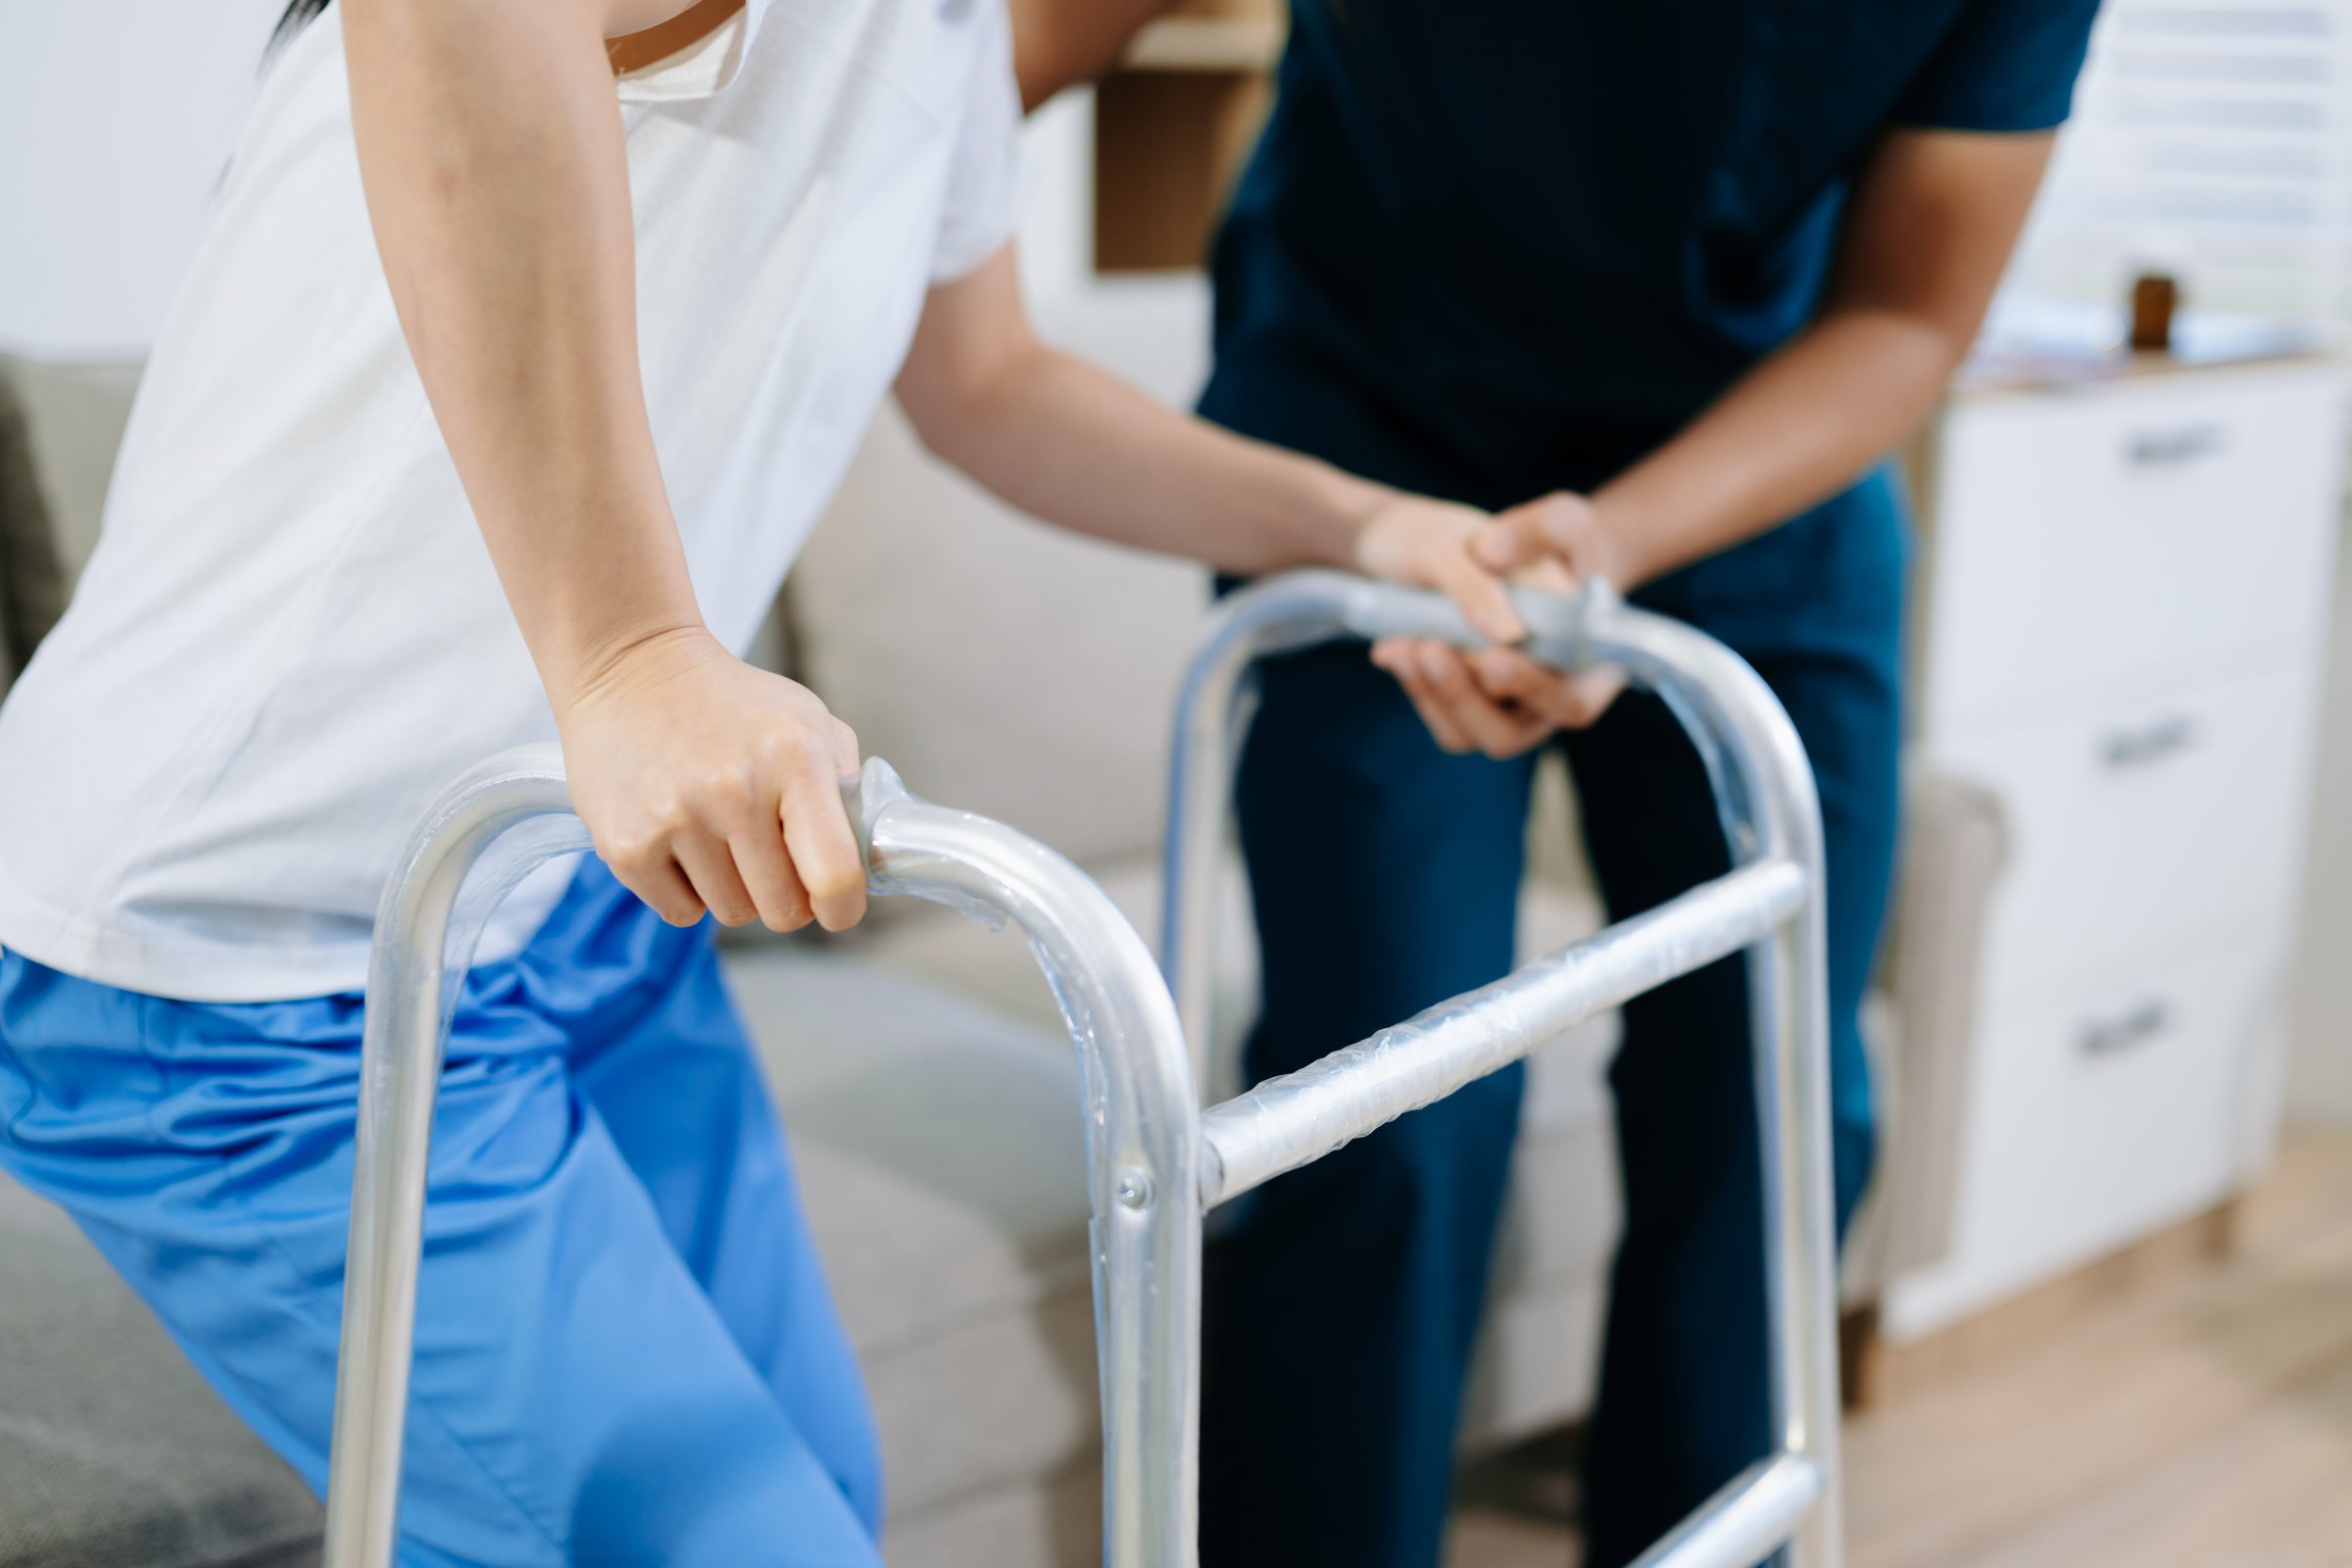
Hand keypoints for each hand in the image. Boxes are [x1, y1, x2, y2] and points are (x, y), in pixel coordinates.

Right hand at [555, 626, 867, 931]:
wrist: (631, 671)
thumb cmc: (731, 704)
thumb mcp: (805, 719)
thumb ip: (846, 785)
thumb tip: (867, 856)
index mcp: (793, 759)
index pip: (833, 873)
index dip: (844, 908)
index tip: (839, 910)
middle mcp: (734, 791)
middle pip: (782, 910)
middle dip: (787, 897)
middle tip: (771, 860)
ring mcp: (675, 819)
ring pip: (732, 913)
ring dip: (734, 889)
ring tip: (718, 835)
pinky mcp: (626, 845)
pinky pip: (681, 912)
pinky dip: (687, 891)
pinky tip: (680, 842)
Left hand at [1369, 491, 1631, 758]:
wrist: (1505, 555)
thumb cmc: (1553, 543)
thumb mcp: (1560, 519)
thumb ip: (1533, 533)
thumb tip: (1494, 557)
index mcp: (1592, 666)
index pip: (1572, 701)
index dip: (1535, 690)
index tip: (1493, 658)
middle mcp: (1550, 698)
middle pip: (1510, 733)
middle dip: (1465, 696)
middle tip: (1430, 647)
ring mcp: (1507, 707)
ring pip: (1468, 733)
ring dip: (1433, 692)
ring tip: (1403, 643)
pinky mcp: (1469, 701)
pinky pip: (1441, 715)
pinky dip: (1415, 684)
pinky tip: (1392, 647)